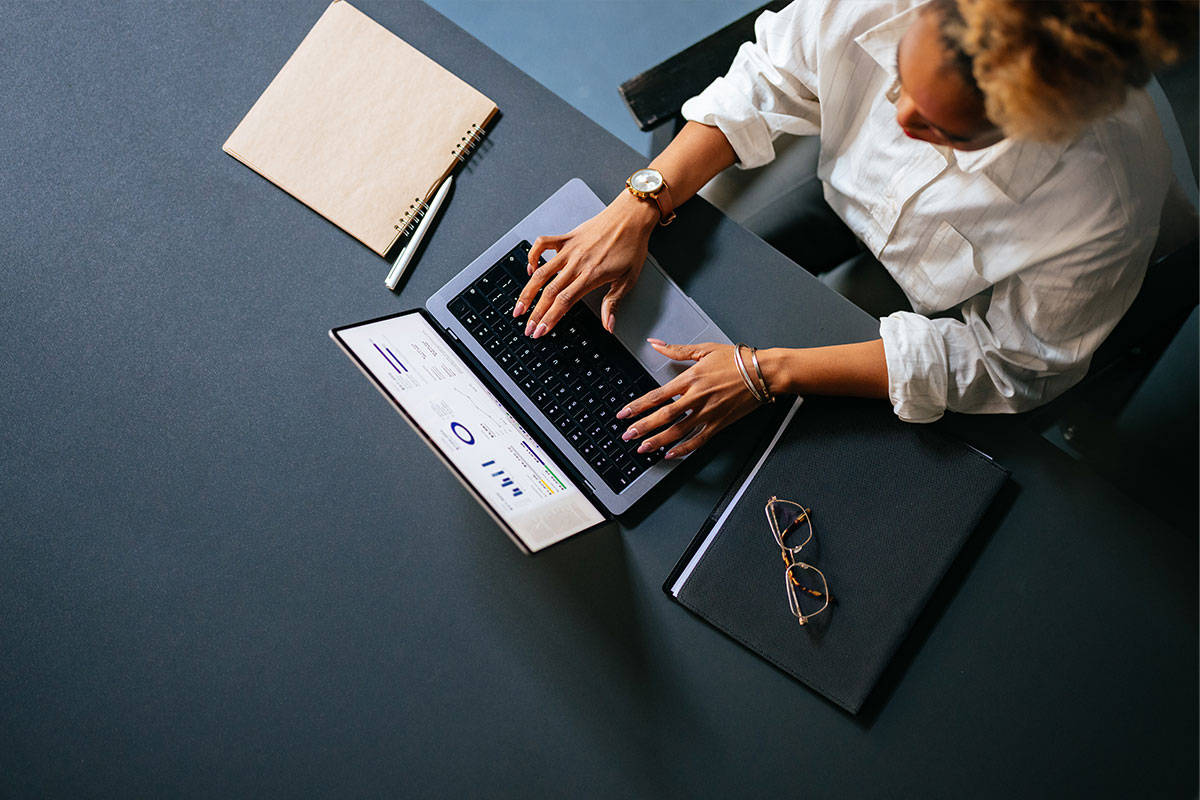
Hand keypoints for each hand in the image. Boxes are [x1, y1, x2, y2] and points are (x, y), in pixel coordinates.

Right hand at [513, 192, 658, 337]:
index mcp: (592, 275)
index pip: (564, 302)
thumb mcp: (629, 279)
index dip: (550, 319)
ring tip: (519, 307)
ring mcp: (570, 249)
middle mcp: (577, 263)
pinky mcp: (567, 237)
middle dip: (536, 313)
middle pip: (549, 292)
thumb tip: (609, 325)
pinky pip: (542, 244)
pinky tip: (530, 268)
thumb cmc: (632, 245)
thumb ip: (614, 303)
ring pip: (541, 272)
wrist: (632, 216)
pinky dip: (532, 255)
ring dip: (527, 292)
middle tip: (528, 327)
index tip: (541, 330)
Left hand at [617, 340, 763, 458]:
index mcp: (690, 379)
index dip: (638, 406)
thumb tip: (656, 344)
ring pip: (678, 431)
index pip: (657, 395)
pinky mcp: (720, 423)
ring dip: (658, 441)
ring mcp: (708, 413)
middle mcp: (696, 398)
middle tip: (627, 435)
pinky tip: (671, 454)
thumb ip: (677, 350)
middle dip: (642, 427)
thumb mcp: (704, 349)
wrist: (763, 372)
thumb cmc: (737, 360)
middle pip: (663, 416)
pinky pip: (698, 440)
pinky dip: (684, 449)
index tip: (624, 414)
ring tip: (643, 448)